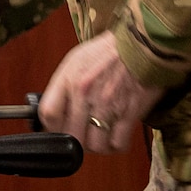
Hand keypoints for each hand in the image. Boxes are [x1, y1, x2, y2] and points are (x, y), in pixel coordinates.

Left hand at [38, 32, 160, 153]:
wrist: (141, 45)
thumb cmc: (108, 52)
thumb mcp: (75, 60)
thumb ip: (63, 85)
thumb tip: (54, 109)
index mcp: (70, 79)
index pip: (49, 114)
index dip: (50, 126)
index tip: (56, 128)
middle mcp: (86, 94)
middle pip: (71, 135)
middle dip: (74, 139)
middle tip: (80, 134)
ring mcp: (108, 105)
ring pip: (95, 145)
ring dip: (96, 145)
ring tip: (98, 136)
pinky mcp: (130, 114)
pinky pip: (118, 144)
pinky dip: (116, 145)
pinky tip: (114, 136)